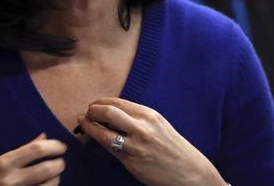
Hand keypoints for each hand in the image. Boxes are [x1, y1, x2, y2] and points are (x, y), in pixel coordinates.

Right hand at [0, 133, 66, 185]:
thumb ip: (20, 152)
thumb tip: (43, 138)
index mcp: (4, 163)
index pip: (36, 149)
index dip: (54, 146)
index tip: (61, 147)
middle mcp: (11, 180)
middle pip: (47, 169)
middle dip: (59, 165)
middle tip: (60, 163)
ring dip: (55, 180)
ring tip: (53, 177)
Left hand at [76, 98, 224, 185]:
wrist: (189, 171)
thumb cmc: (171, 147)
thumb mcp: (157, 124)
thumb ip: (136, 117)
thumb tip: (109, 111)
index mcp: (148, 115)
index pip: (116, 102)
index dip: (99, 102)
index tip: (93, 106)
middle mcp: (142, 127)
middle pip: (107, 111)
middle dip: (91, 111)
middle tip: (85, 114)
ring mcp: (136, 146)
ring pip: (103, 131)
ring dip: (88, 127)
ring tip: (84, 125)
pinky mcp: (132, 162)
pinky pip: (109, 149)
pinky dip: (97, 141)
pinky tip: (93, 139)